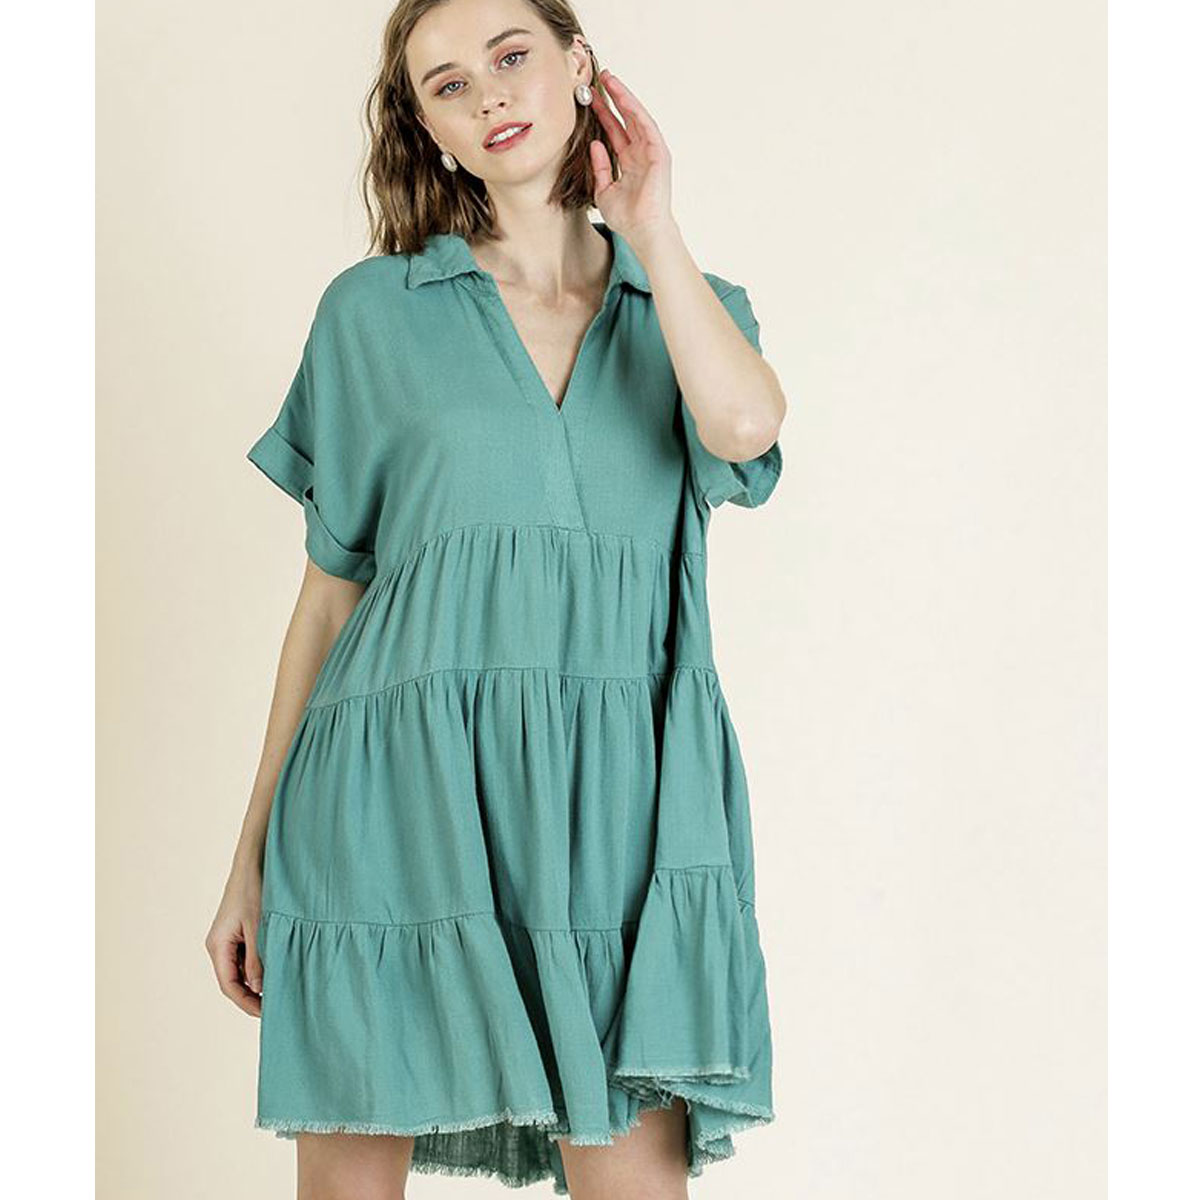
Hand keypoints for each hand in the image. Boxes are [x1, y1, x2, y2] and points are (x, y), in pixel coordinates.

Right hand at [205, 865, 263, 1017]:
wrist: (252, 861)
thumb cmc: (254, 890)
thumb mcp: (259, 927)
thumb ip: (258, 959)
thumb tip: (258, 988)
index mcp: (218, 946)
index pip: (229, 986)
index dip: (247, 1003)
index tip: (266, 1014)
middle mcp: (218, 944)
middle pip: (233, 980)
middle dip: (252, 995)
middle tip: (275, 1006)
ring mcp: (227, 937)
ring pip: (240, 969)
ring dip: (257, 980)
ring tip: (280, 988)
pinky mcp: (236, 931)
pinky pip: (245, 956)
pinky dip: (259, 964)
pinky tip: (276, 967)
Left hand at [588, 69, 674, 247]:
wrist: (642, 230)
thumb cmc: (627, 217)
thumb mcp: (604, 190)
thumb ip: (600, 166)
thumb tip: (595, 143)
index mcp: (628, 162)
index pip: (614, 132)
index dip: (604, 114)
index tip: (591, 99)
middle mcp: (640, 154)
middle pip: (625, 119)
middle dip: (614, 98)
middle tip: (600, 79)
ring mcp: (651, 152)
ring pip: (636, 118)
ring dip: (624, 98)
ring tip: (611, 80)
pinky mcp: (659, 154)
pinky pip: (647, 127)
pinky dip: (636, 111)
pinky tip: (625, 98)